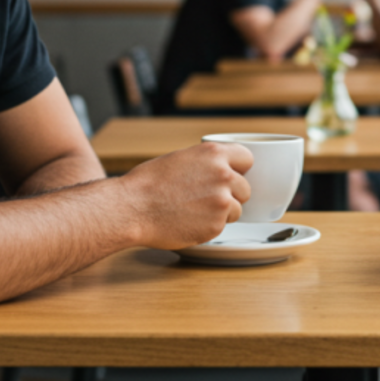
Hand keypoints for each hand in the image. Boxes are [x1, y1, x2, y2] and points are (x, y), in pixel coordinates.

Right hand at [118, 142, 252, 249]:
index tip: (231, 176)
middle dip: (231, 195)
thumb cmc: (149, 183)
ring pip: (237, 210)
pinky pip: (222, 226)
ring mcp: (222, 201)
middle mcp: (223, 175)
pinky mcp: (216, 225)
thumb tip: (224, 169)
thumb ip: (207, 163)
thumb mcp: (182, 158)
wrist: (132, 208)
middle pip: (245, 188)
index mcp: (214, 154)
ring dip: (222, 213)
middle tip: (205, 199)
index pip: (247, 159)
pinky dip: (209, 227)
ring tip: (194, 211)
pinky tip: (189, 221)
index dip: (238, 169)